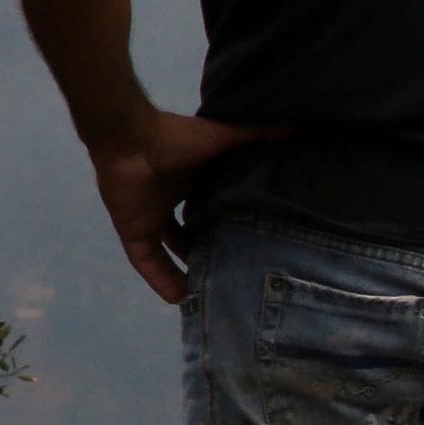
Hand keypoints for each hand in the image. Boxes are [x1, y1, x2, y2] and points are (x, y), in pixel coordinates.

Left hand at [90, 112, 284, 304]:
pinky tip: (179, 300)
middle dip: (211, 253)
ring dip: (187, 272)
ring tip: (213, 295)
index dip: (229, 226)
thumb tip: (295, 124)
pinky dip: (160, 280)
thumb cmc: (173, 136)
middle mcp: (170, 202)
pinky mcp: (132, 230)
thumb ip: (255, 133)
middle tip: (238, 275)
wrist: (128, 139)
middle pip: (193, 234)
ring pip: (170, 254)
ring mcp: (149, 218)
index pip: (213, 210)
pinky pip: (147, 263)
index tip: (253, 244)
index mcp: (190, 182)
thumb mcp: (221, 135)